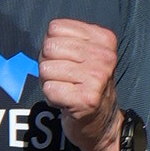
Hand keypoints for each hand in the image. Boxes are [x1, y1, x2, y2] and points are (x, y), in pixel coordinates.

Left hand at [38, 17, 121, 150]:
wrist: (102, 122)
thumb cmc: (86, 85)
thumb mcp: (84, 54)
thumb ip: (66, 40)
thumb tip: (45, 40)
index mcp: (104, 39)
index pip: (55, 28)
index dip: (52, 46)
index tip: (66, 61)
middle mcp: (104, 56)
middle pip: (49, 47)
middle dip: (48, 65)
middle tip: (64, 78)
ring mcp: (97, 78)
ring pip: (46, 69)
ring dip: (49, 83)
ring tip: (66, 90)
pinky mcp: (87, 99)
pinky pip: (49, 89)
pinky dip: (51, 98)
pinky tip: (66, 102)